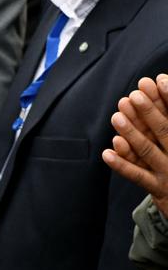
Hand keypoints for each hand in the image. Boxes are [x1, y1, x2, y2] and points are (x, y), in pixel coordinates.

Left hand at [103, 75, 167, 215]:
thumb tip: (162, 81)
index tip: (159, 80)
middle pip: (164, 130)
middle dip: (149, 111)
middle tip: (134, 95)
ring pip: (147, 151)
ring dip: (131, 133)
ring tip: (116, 116)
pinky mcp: (158, 189)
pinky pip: (137, 175)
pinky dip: (122, 165)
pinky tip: (107, 153)